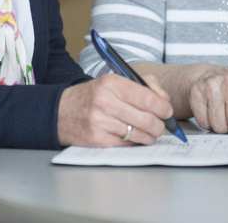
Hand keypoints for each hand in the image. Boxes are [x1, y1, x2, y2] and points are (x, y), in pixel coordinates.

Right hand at [57, 73, 173, 146]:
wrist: (61, 111)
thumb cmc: (93, 96)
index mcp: (111, 82)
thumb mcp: (114, 81)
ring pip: (139, 134)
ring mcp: (100, 122)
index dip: (164, 107)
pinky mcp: (97, 139)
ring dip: (149, 136)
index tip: (167, 111)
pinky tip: (133, 138)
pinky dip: (134, 143)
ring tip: (149, 132)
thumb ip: (143, 85)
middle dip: (159, 125)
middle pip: (147, 119)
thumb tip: (165, 101)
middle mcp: (105, 101)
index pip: (148, 98)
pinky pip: (127, 145)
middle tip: (160, 125)